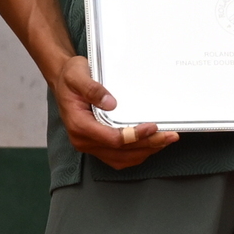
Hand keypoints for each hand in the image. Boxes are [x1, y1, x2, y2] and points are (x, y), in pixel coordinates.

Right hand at [53, 53, 173, 166]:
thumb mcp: (77, 75)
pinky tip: (151, 144)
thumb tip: (111, 103)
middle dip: (148, 145)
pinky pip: (119, 157)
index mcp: (79, 125)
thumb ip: (92, 89)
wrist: (63, 80)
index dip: (134, 135)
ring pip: (122, 158)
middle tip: (170, 136)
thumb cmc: (70, 77)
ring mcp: (90, 145)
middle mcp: (83, 140)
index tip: (152, 127)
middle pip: (121, 151)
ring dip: (146, 151)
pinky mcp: (97, 145)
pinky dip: (137, 153)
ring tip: (166, 140)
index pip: (112, 139)